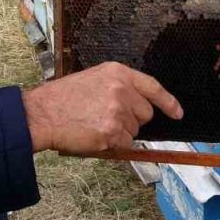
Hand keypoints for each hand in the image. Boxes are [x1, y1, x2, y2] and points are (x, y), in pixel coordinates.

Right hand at [22, 62, 182, 153]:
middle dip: (132, 121)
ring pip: (133, 132)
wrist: (41, 114)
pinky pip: (123, 145)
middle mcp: (121, 89)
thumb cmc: (61, 99)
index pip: (152, 87)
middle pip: (145, 114)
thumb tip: (135, 108)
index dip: (168, 102)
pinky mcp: (112, 133)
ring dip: (119, 134)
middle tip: (105, 119)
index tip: (178, 113)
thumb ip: (117, 89)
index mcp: (117, 73)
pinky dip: (112, 146)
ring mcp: (118, 111)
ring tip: (94, 126)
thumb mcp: (92, 80)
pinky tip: (93, 136)